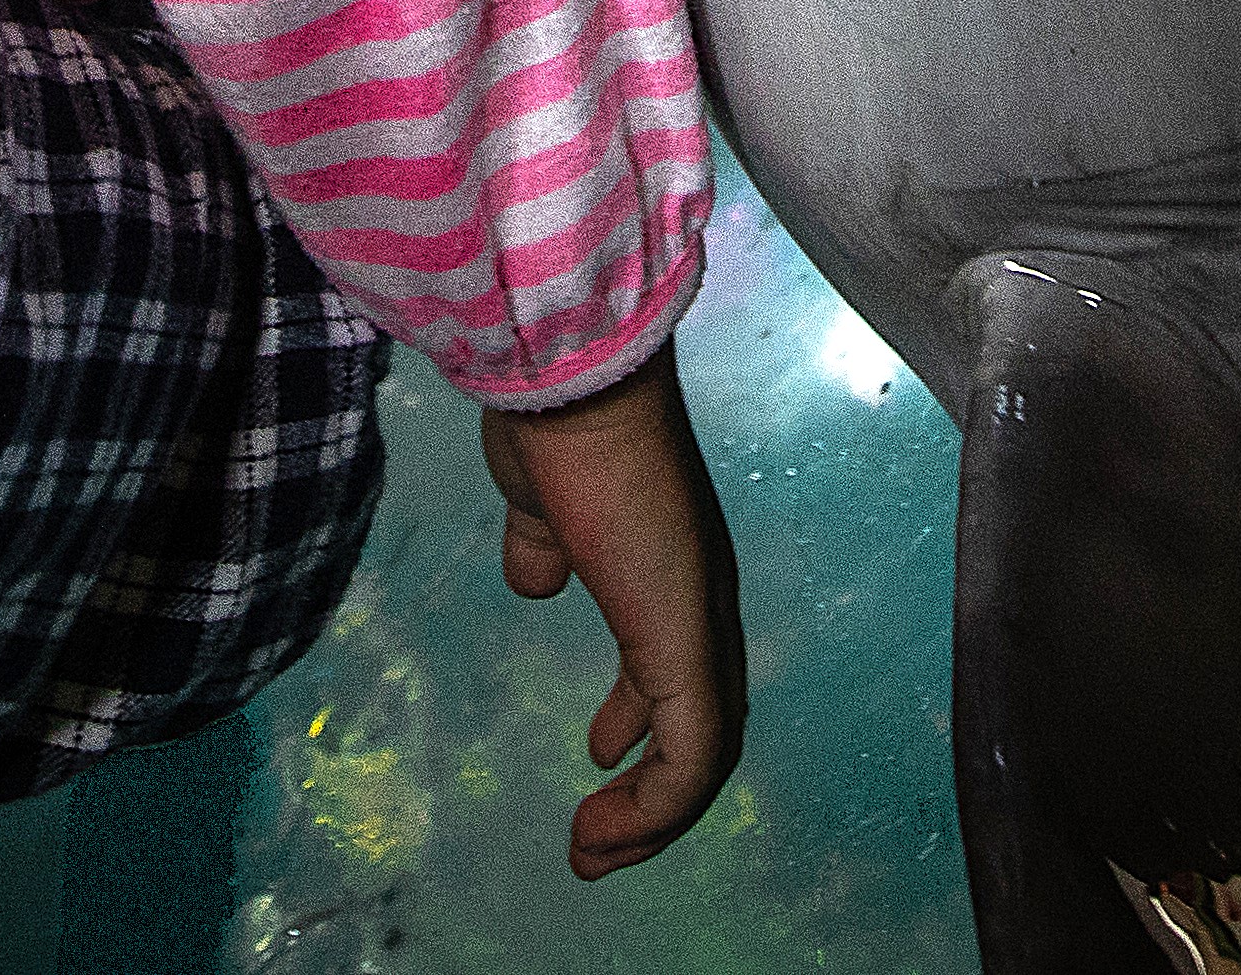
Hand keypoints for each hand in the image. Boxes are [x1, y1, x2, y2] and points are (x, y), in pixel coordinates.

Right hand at [476, 342, 747, 877]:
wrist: (566, 389)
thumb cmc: (553, 430)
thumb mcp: (540, 505)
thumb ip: (543, 545)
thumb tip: (536, 582)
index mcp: (669, 569)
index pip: (680, 672)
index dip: (644, 728)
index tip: (599, 760)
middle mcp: (699, 601)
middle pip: (705, 725)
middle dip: (655, 795)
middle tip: (599, 838)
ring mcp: (699, 622)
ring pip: (705, 753)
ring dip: (653, 819)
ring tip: (594, 852)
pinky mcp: (684, 643)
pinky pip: (692, 756)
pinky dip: (657, 809)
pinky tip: (603, 827)